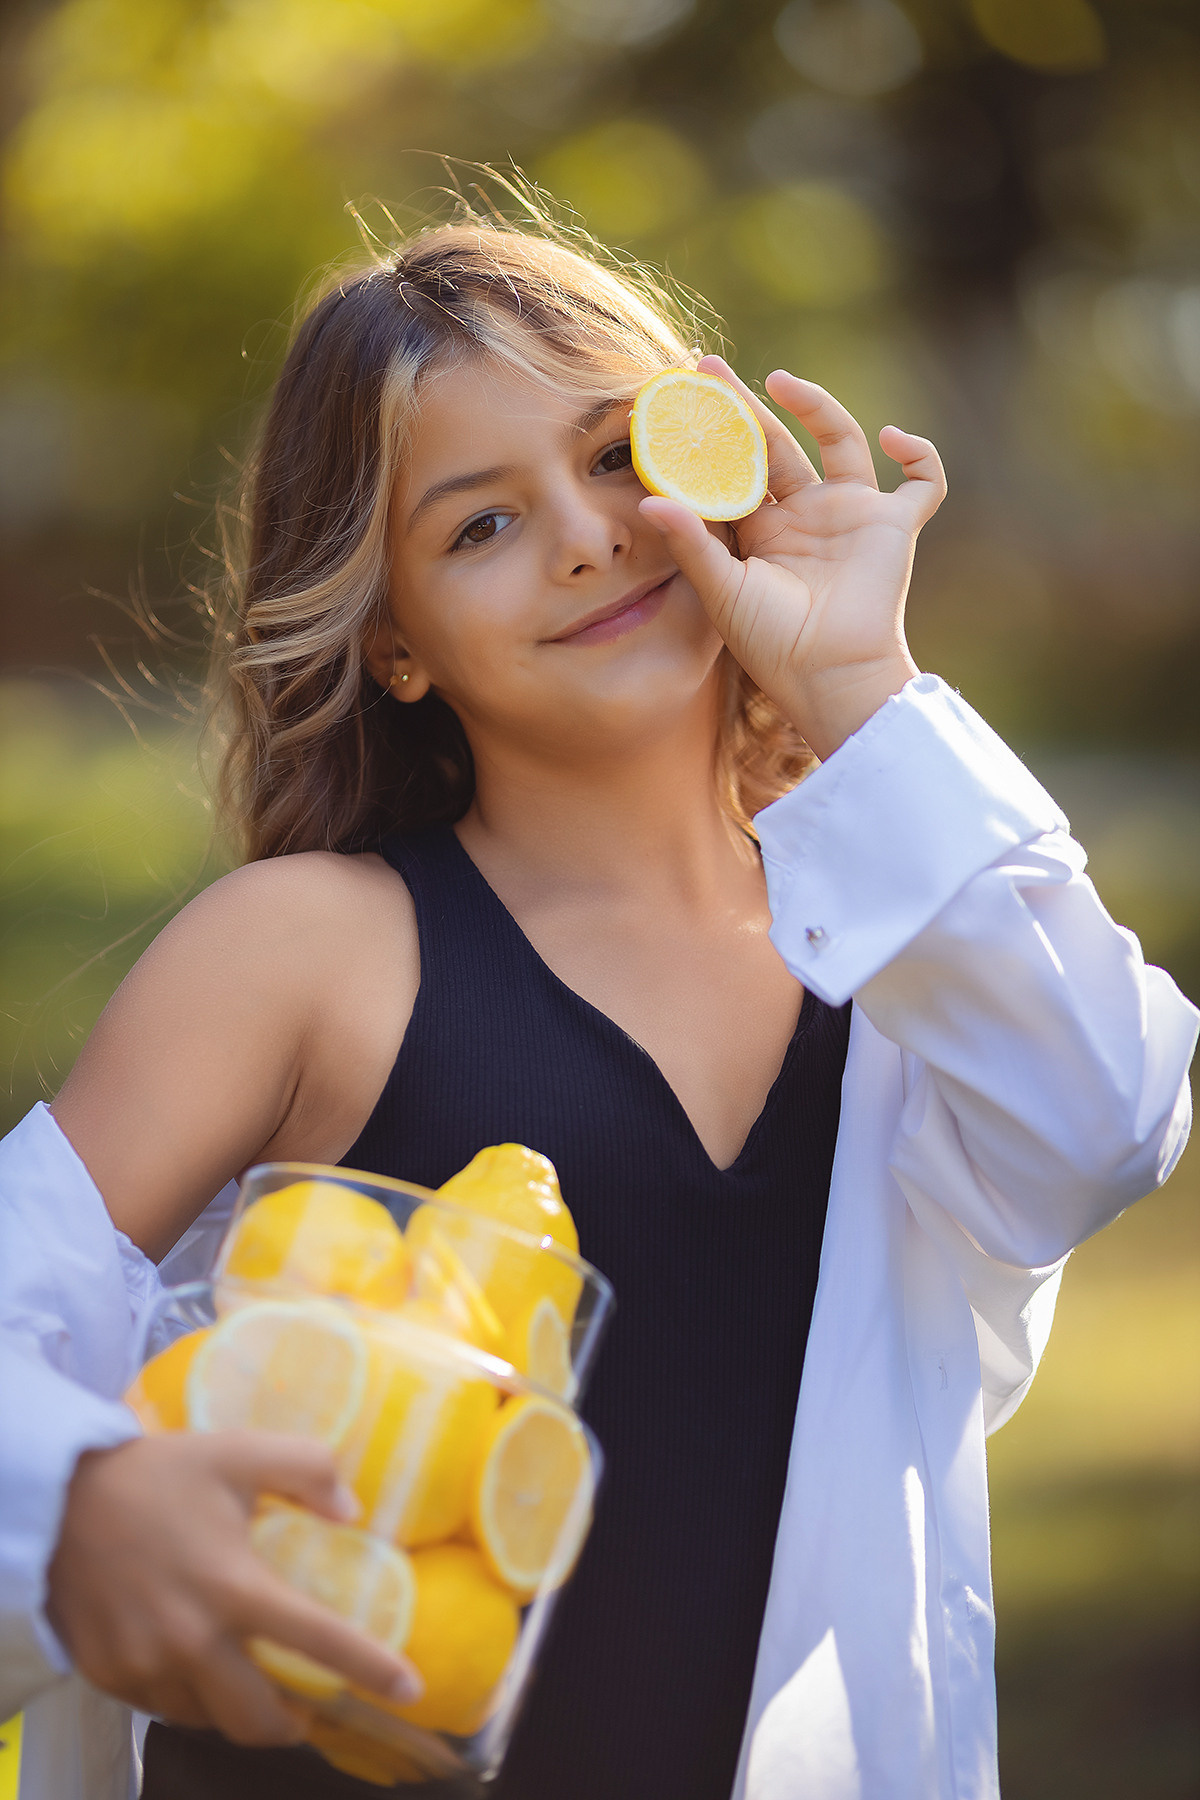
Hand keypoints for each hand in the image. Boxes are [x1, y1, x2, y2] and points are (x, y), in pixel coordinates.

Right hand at [47, 1431, 421, 1744]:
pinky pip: (163, 1706)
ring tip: (250, 1681)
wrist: (60, 1498)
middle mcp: (192, 1640)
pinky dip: (189, 1696)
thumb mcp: (239, 1452)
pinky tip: (195, 1664)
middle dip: (294, 1725)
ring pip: (208, 1719)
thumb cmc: (158, 1474)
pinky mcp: (110, 1675)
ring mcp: (146, 1665)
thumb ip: (307, 1469)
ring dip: (238, 1709)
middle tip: (311, 1709)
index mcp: (235, 1586)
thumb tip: (352, 1510)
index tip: (406, 1689)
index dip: (370, 1670)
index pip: (319, 1642)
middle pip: (258, 1720)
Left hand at [639, 354, 946, 759]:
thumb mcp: (723, 591)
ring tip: (779, 381)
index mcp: (761, 530)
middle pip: (776, 444)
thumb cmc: (772, 645)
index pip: (732, 469)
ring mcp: (852, 515)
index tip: (680, 400)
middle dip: (744, 407)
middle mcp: (805, 515)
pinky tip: (892, 438)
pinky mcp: (894, 526)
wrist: (829, 676)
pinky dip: (920, 456)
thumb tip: (648, 502)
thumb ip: (691, 543)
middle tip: (708, 370)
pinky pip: (923, 482)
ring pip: (839, 442)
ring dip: (817, 406)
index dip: (710, 436)